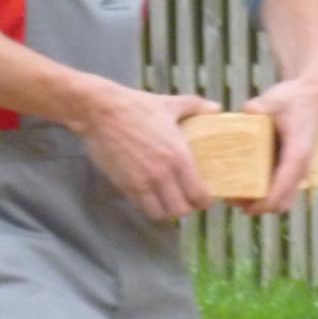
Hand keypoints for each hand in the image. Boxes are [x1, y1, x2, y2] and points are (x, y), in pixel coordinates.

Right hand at [75, 81, 219, 220]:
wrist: (100, 110)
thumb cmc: (136, 106)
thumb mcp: (171, 104)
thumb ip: (197, 107)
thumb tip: (217, 108)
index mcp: (179, 157)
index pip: (198, 195)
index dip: (203, 201)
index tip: (203, 197)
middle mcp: (162, 174)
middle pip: (181, 210)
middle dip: (185, 208)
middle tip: (185, 199)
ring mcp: (142, 182)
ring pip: (160, 214)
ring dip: (165, 210)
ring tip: (167, 201)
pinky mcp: (124, 185)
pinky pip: (141, 207)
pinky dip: (148, 205)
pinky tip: (150, 196)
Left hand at [244, 72, 317, 214]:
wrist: (310, 96)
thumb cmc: (293, 99)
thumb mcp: (276, 99)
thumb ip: (262, 105)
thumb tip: (247, 110)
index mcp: (298, 154)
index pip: (284, 186)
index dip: (266, 201)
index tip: (246, 207)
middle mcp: (300, 167)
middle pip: (283, 202)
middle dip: (260, 207)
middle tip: (233, 200)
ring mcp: (297, 170)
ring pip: (282, 200)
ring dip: (261, 203)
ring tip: (235, 196)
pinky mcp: (292, 169)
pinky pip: (280, 191)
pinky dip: (264, 194)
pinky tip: (243, 185)